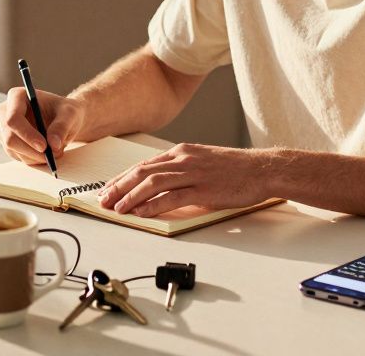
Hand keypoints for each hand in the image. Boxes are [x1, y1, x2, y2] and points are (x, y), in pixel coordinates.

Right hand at [0, 87, 85, 164]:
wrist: (63, 119)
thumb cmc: (64, 111)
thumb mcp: (70, 114)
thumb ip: (62, 126)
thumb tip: (53, 144)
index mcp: (17, 96)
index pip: (13, 119)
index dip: (27, 134)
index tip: (44, 146)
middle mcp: (5, 111)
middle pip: (9, 138)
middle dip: (31, 150)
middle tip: (52, 155)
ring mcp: (4, 128)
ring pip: (13, 150)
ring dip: (35, 156)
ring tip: (55, 151)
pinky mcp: (8, 142)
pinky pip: (17, 156)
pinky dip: (34, 159)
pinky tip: (46, 153)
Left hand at [97, 143, 276, 216]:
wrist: (262, 169)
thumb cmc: (234, 168)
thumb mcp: (202, 161)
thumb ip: (181, 169)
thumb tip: (159, 184)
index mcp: (181, 151)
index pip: (143, 164)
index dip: (122, 178)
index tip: (108, 189)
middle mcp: (183, 159)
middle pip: (141, 171)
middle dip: (118, 186)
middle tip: (103, 200)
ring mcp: (193, 173)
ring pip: (152, 182)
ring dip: (130, 196)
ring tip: (116, 208)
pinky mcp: (203, 190)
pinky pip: (172, 197)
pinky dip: (153, 205)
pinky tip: (141, 213)